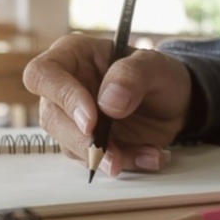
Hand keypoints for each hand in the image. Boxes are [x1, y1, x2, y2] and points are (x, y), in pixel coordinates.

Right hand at [23, 33, 191, 176]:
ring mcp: (74, 119)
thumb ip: (132, 75)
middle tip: (114, 155)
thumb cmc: (159, 75)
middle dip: (83, 141)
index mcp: (72, 56)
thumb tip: (107, 102)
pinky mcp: (89, 144)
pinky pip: (96, 161)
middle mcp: (66, 88)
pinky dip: (126, 162)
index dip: (62, 98)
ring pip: (70, 146)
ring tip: (148, 153)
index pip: (43, 75)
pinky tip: (151, 155)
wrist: (177, 103)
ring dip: (106, 157)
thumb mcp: (155, 65)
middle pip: (52, 118)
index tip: (91, 120)